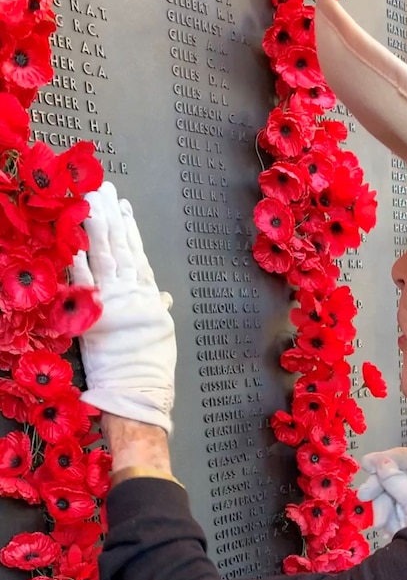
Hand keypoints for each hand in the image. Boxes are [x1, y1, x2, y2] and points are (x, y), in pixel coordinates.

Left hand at [70, 182, 175, 432]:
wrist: (139, 389)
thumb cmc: (151, 366)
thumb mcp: (161, 333)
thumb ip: (158, 309)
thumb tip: (161, 296)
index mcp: (148, 296)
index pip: (137, 254)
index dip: (129, 229)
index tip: (123, 206)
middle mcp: (131, 293)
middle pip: (120, 248)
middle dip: (111, 217)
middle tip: (104, 190)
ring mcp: (112, 300)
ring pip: (104, 256)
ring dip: (96, 228)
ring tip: (92, 202)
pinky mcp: (94, 312)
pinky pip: (84, 280)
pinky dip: (78, 259)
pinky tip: (71, 239)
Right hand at [357, 447, 406, 538]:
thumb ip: (401, 485)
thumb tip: (384, 464)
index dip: (393, 457)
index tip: (369, 462)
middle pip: (401, 476)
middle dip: (381, 486)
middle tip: (364, 495)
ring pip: (392, 493)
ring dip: (381, 506)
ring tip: (380, 524)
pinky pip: (390, 511)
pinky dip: (384, 517)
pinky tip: (384, 528)